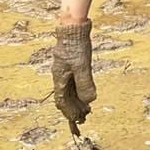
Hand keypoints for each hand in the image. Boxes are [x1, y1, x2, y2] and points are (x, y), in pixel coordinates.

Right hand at [52, 19, 96, 134]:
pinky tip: (85, 94)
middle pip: (65, 97)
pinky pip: (72, 83)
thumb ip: (85, 83)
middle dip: (74, 109)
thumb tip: (90, 101)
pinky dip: (78, 91)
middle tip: (84, 118)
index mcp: (59, 78)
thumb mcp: (82, 66)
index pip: (62, 101)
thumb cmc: (76, 46)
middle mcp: (59, 76)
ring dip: (76, 101)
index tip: (77, 121)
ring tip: (86, 109)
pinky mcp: (70, 64)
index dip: (69, 112)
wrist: (73, 28)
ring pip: (69, 90)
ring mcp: (64, 70)